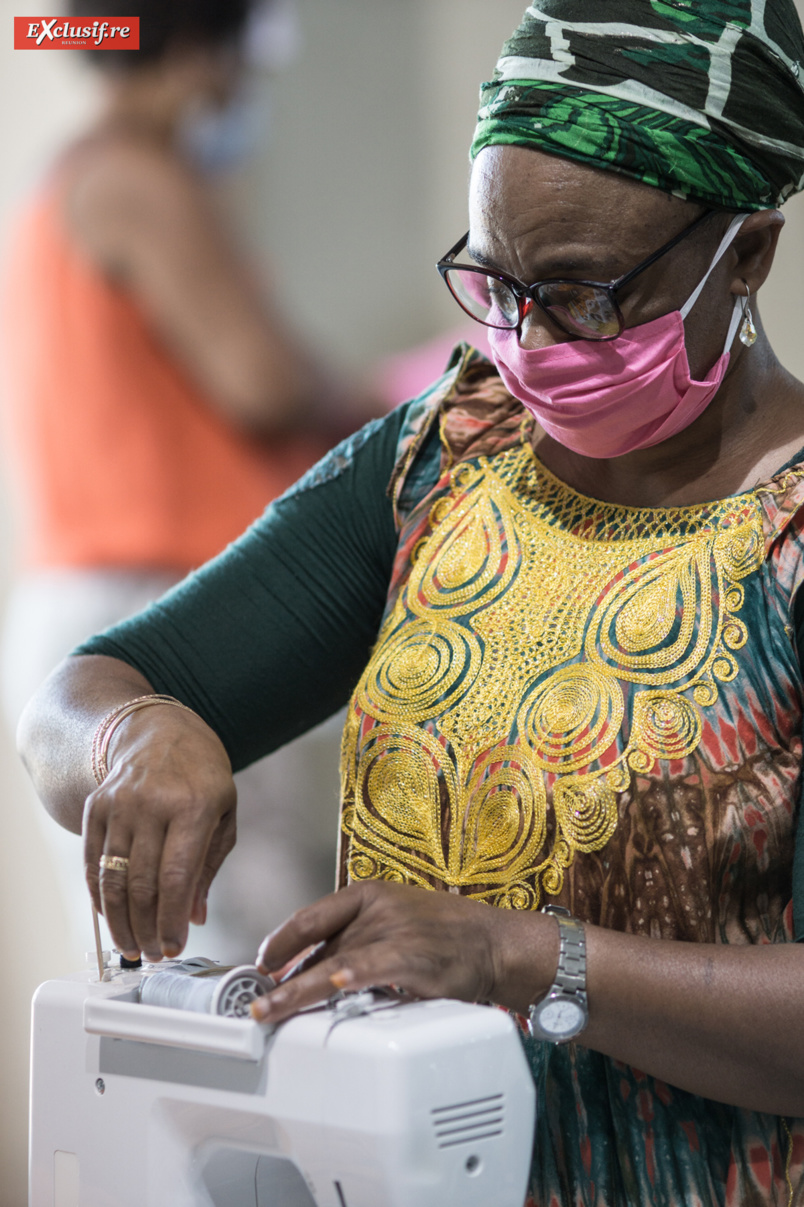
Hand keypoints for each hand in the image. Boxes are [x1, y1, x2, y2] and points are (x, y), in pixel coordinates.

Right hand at [83, 705, 235, 960]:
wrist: (162, 730)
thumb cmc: (202, 776)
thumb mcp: (223, 813)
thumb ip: (209, 867)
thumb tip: (194, 918)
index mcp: (194, 806)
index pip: (177, 877)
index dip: (171, 920)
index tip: (173, 947)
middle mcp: (153, 804)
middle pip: (142, 883)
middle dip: (146, 928)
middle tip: (153, 953)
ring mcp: (120, 804)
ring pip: (113, 878)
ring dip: (120, 920)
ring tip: (132, 945)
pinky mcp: (97, 807)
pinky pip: (93, 861)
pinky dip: (100, 896)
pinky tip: (111, 917)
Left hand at [252, 881, 557, 1023]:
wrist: (497, 943)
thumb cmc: (447, 936)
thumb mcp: (397, 920)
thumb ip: (358, 939)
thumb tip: (315, 970)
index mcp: (369, 894)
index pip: (311, 916)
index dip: (280, 942)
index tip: (262, 964)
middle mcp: (378, 908)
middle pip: (317, 945)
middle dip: (283, 978)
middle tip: (256, 1002)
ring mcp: (395, 930)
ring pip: (334, 964)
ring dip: (299, 992)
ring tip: (272, 1011)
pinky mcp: (413, 957)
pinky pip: (373, 968)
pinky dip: (351, 977)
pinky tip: (334, 986)